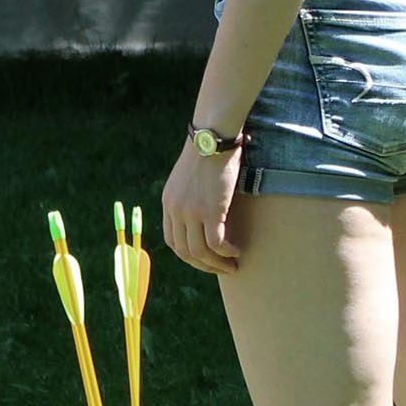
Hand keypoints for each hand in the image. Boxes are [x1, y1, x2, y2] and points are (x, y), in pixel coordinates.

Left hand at [161, 137, 242, 274]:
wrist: (212, 137)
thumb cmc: (207, 152)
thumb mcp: (189, 177)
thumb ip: (190, 197)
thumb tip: (205, 214)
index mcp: (168, 202)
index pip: (172, 240)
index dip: (188, 254)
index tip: (205, 259)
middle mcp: (175, 210)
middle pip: (184, 251)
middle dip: (203, 265)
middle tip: (221, 268)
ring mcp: (190, 212)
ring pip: (200, 252)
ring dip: (217, 264)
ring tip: (232, 265)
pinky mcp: (209, 211)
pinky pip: (216, 243)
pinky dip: (227, 252)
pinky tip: (237, 251)